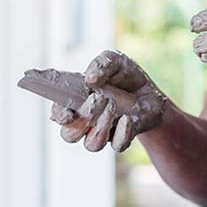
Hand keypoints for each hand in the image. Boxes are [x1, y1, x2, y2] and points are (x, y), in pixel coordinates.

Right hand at [49, 50, 167, 151]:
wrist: (149, 89)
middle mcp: (85, 121)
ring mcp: (103, 132)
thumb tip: (90, 79)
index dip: (59, 115)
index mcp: (75, 101)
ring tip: (113, 105)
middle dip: (82, 119)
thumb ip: (100, 64)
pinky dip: (122, 132)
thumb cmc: (123, 74)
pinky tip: (128, 118)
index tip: (68, 112)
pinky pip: (118, 145)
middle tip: (99, 98)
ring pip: (92, 144)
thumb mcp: (114, 61)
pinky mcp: (122, 139)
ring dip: (101, 126)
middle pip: (70, 135)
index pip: (58, 114)